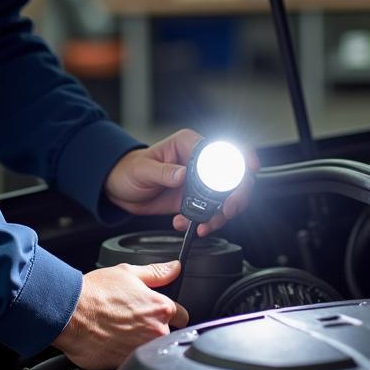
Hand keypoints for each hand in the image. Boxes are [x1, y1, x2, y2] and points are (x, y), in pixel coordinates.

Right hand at [52, 261, 188, 369]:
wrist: (70, 314)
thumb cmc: (95, 293)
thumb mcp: (128, 273)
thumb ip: (156, 273)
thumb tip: (175, 268)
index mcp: (160, 307)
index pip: (181, 315)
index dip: (169, 313)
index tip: (156, 313)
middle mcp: (156, 331)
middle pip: (168, 334)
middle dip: (154, 329)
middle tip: (133, 321)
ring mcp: (142, 350)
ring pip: (150, 348)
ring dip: (141, 343)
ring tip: (120, 331)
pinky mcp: (126, 365)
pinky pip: (133, 362)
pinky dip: (126, 355)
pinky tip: (113, 343)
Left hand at [104, 128, 258, 237]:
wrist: (119, 188)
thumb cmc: (129, 169)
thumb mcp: (143, 169)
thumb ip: (163, 172)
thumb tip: (181, 175)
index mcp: (188, 144)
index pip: (222, 148)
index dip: (242, 157)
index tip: (250, 169)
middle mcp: (198, 162)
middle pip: (232, 176)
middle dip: (237, 195)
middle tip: (229, 209)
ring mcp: (198, 182)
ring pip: (225, 198)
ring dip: (220, 215)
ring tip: (206, 225)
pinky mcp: (193, 200)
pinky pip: (209, 212)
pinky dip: (205, 222)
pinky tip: (188, 225)